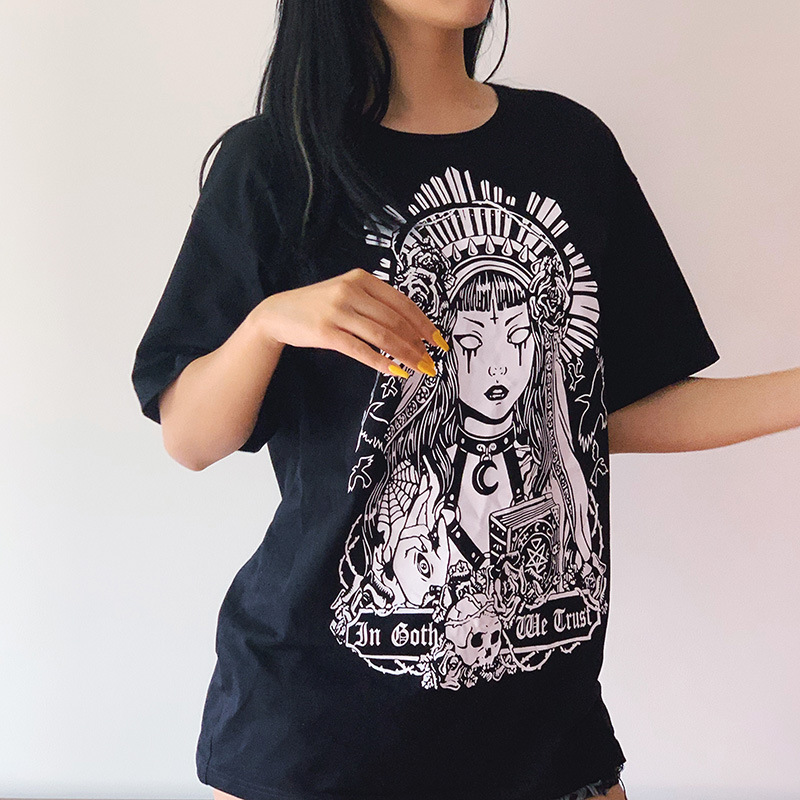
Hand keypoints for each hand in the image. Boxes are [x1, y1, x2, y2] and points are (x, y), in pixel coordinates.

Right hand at [252, 267, 447, 376]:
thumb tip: (410, 327)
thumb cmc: (317, 306)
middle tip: (431, 361)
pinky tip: (395, 371)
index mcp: (362, 279)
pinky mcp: (326, 332)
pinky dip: (381, 362)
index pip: (402, 302)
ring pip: (382, 335)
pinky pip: (360, 349)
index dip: (424, 323)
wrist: (278, 313)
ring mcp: (338, 310)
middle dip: (418, 343)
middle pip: (395, 320)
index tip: (439, 341)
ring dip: (405, 354)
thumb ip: (374, 303)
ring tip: (419, 368)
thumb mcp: (347, 293)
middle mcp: (351, 290)